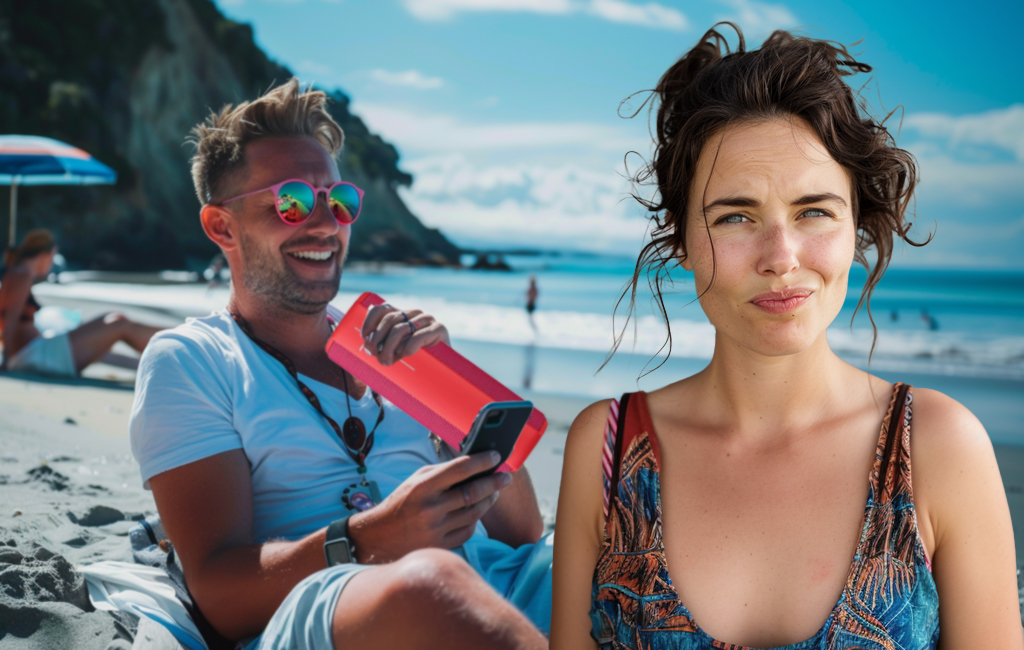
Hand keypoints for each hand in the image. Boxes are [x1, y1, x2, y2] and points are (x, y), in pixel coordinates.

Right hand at [346, 451, 512, 563]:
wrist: (378, 537)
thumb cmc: (401, 502)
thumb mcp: (415, 480)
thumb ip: (441, 472)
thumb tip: (473, 464)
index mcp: (423, 486)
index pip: (460, 469)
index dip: (482, 462)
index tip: (496, 457)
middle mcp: (430, 508)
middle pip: (473, 492)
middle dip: (494, 482)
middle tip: (506, 477)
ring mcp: (436, 529)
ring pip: (474, 513)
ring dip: (489, 501)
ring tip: (495, 492)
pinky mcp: (440, 545)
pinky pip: (468, 530)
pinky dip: (476, 519)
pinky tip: (478, 511)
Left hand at [360, 303, 450, 365]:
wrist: (442, 372)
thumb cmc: (415, 360)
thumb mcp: (396, 349)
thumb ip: (383, 341)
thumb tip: (366, 338)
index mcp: (403, 314)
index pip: (382, 309)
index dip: (370, 321)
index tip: (364, 336)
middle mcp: (415, 313)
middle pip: (389, 320)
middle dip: (377, 338)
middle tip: (374, 355)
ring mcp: (428, 320)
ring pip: (400, 329)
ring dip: (389, 347)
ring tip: (387, 361)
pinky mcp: (440, 329)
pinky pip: (418, 336)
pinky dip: (408, 346)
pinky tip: (405, 354)